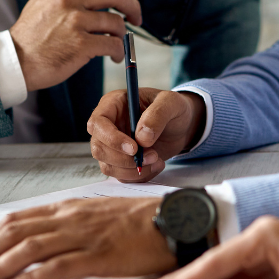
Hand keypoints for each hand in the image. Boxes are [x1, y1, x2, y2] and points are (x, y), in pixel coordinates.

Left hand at [0, 197, 171, 278]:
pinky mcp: (98, 255)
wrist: (175, 220)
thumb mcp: (99, 217)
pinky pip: (56, 267)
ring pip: (27, 249)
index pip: (18, 219)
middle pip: (14, 232)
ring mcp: (83, 235)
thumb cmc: (142, 222)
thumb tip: (44, 242)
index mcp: (70, 208)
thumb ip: (71, 226)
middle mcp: (70, 217)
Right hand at [9, 0, 141, 92]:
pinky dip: (119, 51)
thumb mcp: (45, 0)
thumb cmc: (32, 33)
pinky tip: (114, 56)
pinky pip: (113, 43)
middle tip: (136, 16)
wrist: (14, 61)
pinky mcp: (81, 45)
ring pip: (116, 21)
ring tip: (117, 43)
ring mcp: (75, 21)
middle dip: (132, 5)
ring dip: (123, 34)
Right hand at [88, 88, 205, 180]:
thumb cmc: (173, 108)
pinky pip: (122, 176)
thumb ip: (157, 115)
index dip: (111, 138)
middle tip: (152, 155)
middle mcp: (108, 125)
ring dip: (132, 169)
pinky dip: (139, 176)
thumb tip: (142, 137)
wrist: (181, 125)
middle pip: (99, 149)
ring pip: (108, 166)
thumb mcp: (171, 102)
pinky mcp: (121, 161)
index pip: (98, 123)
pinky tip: (156, 165)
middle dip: (125, 159)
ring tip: (157, 159)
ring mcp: (112, 145)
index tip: (134, 148)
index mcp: (113, 104)